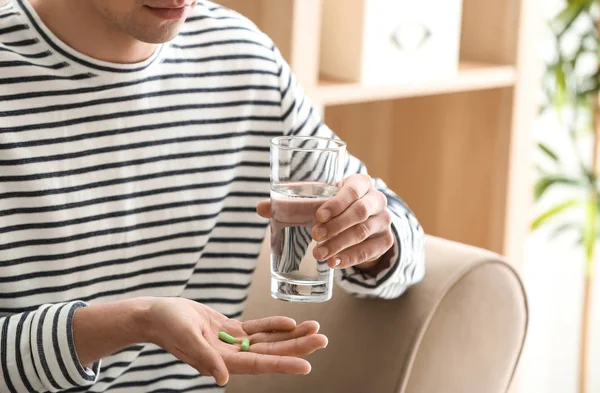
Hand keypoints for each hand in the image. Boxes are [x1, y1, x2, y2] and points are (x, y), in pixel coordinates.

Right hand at [145, 297, 327, 385]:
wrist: (155, 314)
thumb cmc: (167, 325)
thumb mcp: (186, 338)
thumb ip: (205, 358)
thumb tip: (222, 379)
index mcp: (222, 360)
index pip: (259, 364)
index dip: (284, 364)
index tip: (307, 364)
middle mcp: (231, 354)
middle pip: (271, 352)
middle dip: (297, 346)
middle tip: (323, 339)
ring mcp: (231, 342)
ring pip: (267, 340)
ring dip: (291, 335)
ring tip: (315, 327)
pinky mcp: (229, 329)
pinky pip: (256, 328)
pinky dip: (273, 325)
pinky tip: (290, 322)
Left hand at [257, 174, 394, 270]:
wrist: (360, 223)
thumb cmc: (333, 207)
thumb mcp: (316, 203)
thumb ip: (291, 205)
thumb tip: (260, 208)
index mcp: (360, 183)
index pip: (353, 189)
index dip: (337, 202)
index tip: (318, 216)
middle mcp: (376, 200)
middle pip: (360, 212)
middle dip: (336, 226)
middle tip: (315, 237)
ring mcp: (383, 221)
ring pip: (363, 232)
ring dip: (340, 244)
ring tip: (319, 254)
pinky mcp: (384, 241)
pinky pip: (369, 250)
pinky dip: (351, 258)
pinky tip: (335, 264)